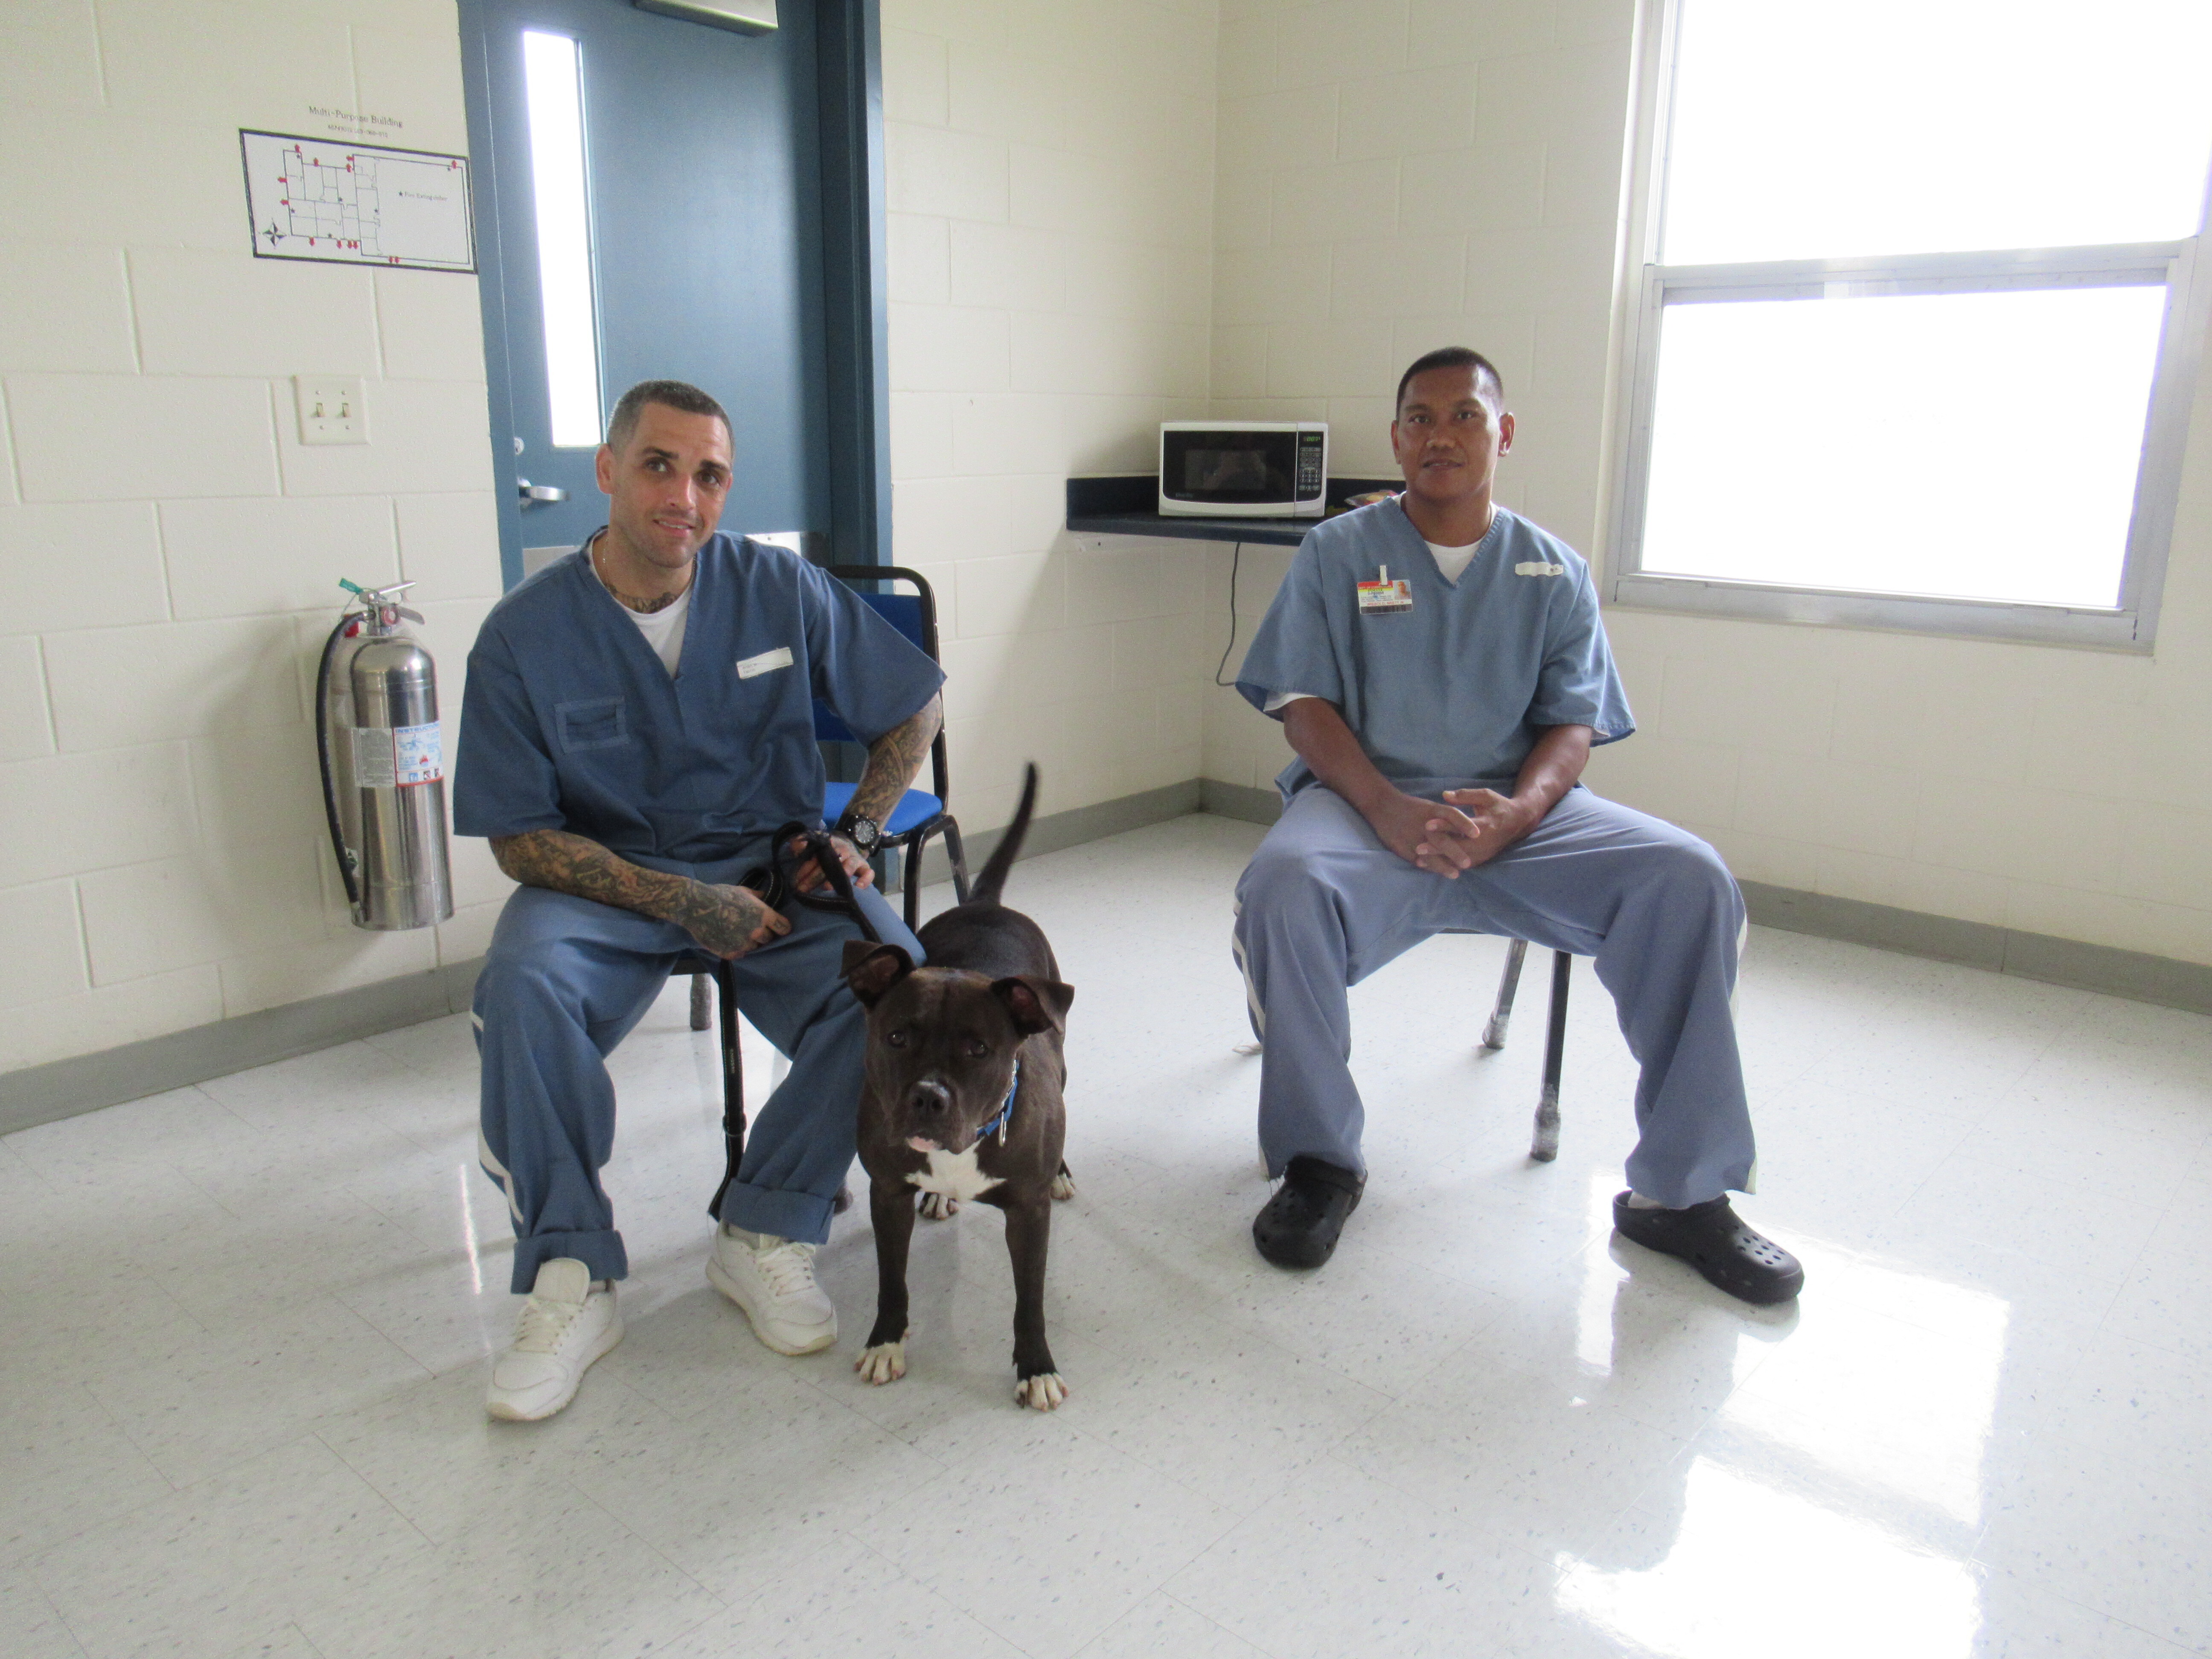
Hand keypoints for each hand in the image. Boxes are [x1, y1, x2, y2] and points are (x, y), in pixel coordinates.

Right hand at [684, 882, 791, 958]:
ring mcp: (743, 944)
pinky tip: (728, 939)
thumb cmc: (719, 894)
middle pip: (768, 939)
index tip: (780, 928)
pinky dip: (736, 948)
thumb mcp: (742, 891)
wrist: (696, 906)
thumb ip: (757, 896)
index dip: (782, 927)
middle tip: (751, 927)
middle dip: (762, 934)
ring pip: (753, 947)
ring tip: (736, 932)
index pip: (783, 927)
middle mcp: (756, 932)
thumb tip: (765, 896)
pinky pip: (739, 954)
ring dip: (748, 941)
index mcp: (763, 915)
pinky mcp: (730, 953)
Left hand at [789, 833, 875, 897]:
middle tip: (804, 889)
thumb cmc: (825, 848)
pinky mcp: (864, 867)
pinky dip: (865, 879)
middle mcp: (844, 850)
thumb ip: (800, 843)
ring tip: (827, 888)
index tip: (796, 881)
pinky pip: (868, 873)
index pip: (816, 856)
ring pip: (849, 866)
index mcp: (829, 844)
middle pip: (830, 863)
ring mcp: (855, 859)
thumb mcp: (812, 842)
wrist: (845, 843)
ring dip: (839, 876)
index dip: (805, 868)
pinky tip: (857, 888)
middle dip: (815, 878)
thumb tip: (796, 847)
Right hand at [1363, 790, 1485, 877]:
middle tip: (1468, 864)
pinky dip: (1426, 866)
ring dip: (1443, 865)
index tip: (1477, 834)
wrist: (1383, 805)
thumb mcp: (1429, 807)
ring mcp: (1412, 836)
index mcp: (1432, 810)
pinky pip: (1416, 859)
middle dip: (1455, 853)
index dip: (1465, 824)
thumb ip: (1445, 820)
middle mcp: (1423, 824)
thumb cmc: (1411, 808)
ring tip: (1455, 874)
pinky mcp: (1401, 846)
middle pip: (1442, 839)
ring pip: (1429, 854)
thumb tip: (1464, 834)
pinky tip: (1435, 871)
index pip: (1452, 815)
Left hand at [1429, 788, 1537, 871]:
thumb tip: (1445, 794)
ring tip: (1420, 860)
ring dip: (1440, 861)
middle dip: (1438, 849)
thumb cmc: (1499, 806)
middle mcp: (1485, 842)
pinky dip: (1447, 866)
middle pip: (1459, 848)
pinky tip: (1432, 865)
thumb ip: (1465, 795)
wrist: (1517, 823)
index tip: (1428, 824)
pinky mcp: (1482, 860)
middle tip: (1418, 848)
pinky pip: (1462, 866)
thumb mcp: (1486, 796)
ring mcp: (1484, 854)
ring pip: (1459, 861)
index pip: (1463, 826)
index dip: (1445, 826)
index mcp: (1486, 825)